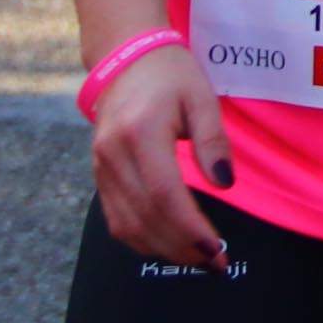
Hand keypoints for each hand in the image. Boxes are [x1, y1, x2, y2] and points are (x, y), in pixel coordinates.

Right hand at [90, 40, 234, 266]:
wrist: (127, 59)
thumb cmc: (171, 75)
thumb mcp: (202, 99)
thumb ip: (212, 141)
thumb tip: (224, 184)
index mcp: (139, 134)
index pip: (163, 194)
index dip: (189, 227)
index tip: (215, 247)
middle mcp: (113, 156)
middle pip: (144, 217)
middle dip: (181, 247)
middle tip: (215, 262)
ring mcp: (101, 168)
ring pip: (126, 225)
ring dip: (162, 249)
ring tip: (198, 259)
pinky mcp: (99, 175)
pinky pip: (116, 219)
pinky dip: (142, 239)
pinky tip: (170, 245)